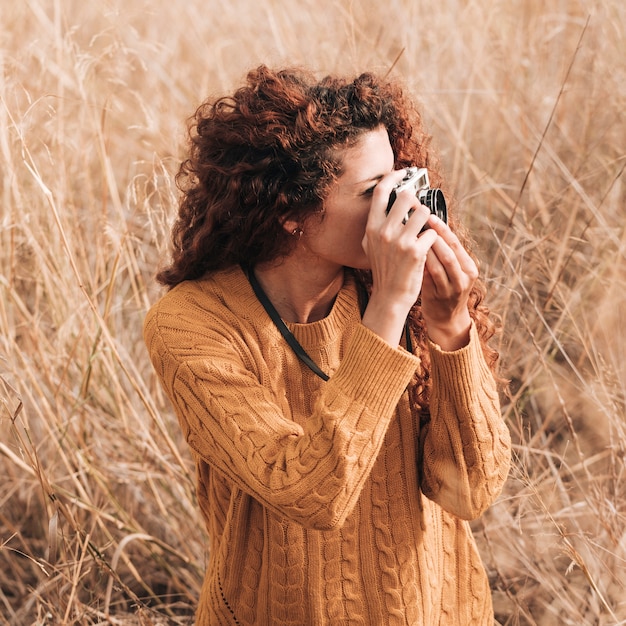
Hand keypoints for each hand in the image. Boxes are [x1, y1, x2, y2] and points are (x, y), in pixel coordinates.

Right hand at [361, 169, 438, 346]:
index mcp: (371, 228)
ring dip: (429, 220)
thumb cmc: (384, 270)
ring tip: (425, 232)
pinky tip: (428, 248)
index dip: (393, 177)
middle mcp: (383, 231)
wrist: (390, 296)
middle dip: (417, 203)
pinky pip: (432, 232)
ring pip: (423, 213)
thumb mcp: (370, 246)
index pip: (380, 192)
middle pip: (406, 197)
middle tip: (420, 212)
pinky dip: (433, 238)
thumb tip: (386, 203)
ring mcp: (399, 241)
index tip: (403, 173)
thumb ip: (376, 225)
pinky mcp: (415, 251)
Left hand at [420, 215, 477, 349]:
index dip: (443, 229)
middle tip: (419, 223)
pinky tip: (410, 256)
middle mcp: (464, 277)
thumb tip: (428, 226)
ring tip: (413, 237)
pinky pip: (429, 277)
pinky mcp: (440, 297)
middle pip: (449, 252)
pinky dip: (420, 265)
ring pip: (439, 265)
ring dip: (426, 249)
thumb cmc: (443, 288)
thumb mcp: (449, 270)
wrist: (446, 319)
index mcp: (469, 267)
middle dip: (434, 236)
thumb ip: (442, 252)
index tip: (430, 216)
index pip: (456, 243)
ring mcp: (453, 288)